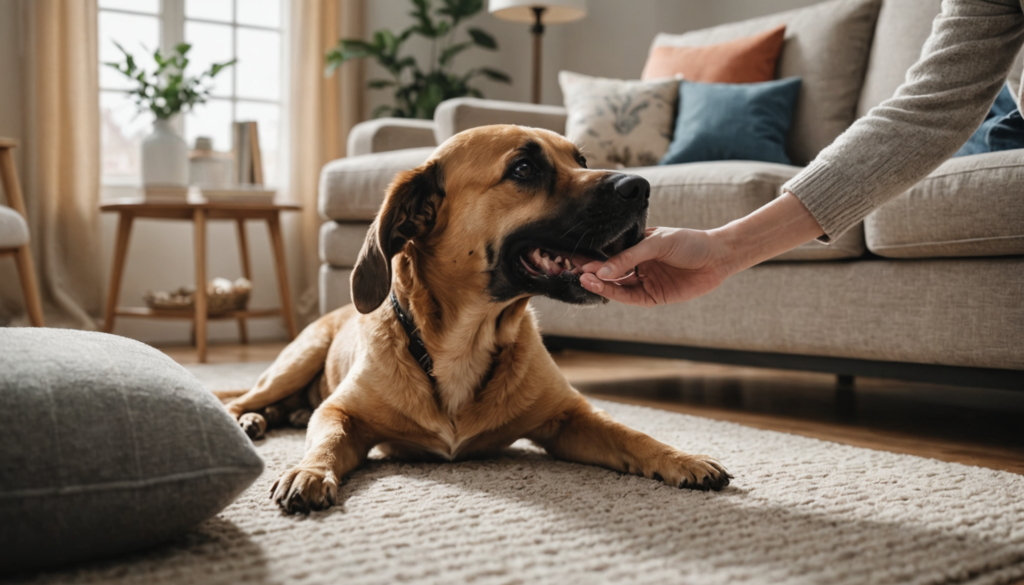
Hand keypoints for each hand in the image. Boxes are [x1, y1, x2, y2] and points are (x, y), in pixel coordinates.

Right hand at [580, 227, 728, 306]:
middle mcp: (638, 266)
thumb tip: (601, 271)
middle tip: (575, 270)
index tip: (573, 257)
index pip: (609, 254)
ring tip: (585, 279)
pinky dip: (615, 293)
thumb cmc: (688, 242)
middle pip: (609, 272)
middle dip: (591, 272)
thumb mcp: (656, 243)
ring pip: (617, 286)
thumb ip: (629, 257)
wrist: (717, 256)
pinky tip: (603, 286)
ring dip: (600, 284)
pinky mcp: (653, 296)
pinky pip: (630, 297)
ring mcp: (645, 281)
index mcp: (636, 248)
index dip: (592, 257)